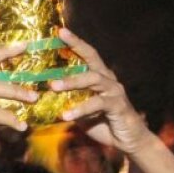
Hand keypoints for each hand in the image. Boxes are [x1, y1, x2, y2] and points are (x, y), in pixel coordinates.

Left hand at [50, 28, 154, 154]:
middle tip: (57, 40)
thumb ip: (68, 101)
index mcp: (100, 77)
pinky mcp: (118, 105)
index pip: (87, 54)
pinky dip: (81, 109)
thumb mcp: (80, 111)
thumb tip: (45, 97)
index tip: (59, 31)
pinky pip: (97, 104)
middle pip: (92, 58)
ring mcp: (115, 91)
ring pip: (93, 78)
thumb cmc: (103, 124)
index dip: (75, 42)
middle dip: (75, 47)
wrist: (128, 141)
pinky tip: (66, 115)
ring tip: (53, 87)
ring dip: (72, 81)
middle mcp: (108, 79)